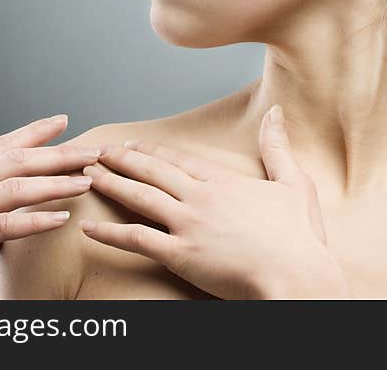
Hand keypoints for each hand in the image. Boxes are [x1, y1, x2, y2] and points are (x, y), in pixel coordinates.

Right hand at [0, 114, 102, 299]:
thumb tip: (9, 221)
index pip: (2, 144)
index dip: (34, 131)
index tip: (63, 120)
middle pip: (17, 159)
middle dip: (59, 153)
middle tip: (92, 149)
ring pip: (16, 187)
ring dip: (56, 182)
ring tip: (87, 179)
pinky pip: (4, 225)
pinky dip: (35, 220)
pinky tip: (60, 218)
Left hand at [79, 105, 351, 298]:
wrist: (296, 275)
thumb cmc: (299, 235)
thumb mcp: (294, 182)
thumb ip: (277, 146)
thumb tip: (277, 112)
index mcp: (223, 180)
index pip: (179, 159)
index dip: (152, 151)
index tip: (132, 145)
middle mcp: (200, 196)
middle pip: (152, 171)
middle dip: (122, 159)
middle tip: (97, 152)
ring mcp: (187, 224)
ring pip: (139, 197)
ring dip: (110, 184)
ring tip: (86, 175)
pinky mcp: (179, 255)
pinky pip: (136, 239)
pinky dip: (110, 232)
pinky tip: (89, 226)